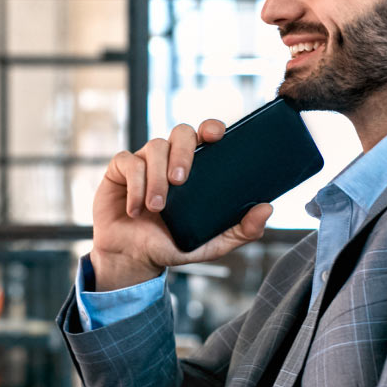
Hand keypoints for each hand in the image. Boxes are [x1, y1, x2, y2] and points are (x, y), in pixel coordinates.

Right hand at [91, 120, 272, 289]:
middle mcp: (170, 159)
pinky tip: (136, 208)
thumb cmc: (171, 245)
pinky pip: (128, 162)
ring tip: (158, 207)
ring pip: (153, 147)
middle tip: (181, 180)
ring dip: (157, 178)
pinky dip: (134, 186)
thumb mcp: (210, 244)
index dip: (211, 127)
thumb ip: (241, 231)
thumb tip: (267, 208)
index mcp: (195, 168)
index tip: (216, 136)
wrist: (132, 258)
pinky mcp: (119, 170)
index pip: (205, 135)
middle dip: (183, 152)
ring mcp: (144, 162)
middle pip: (180, 132)